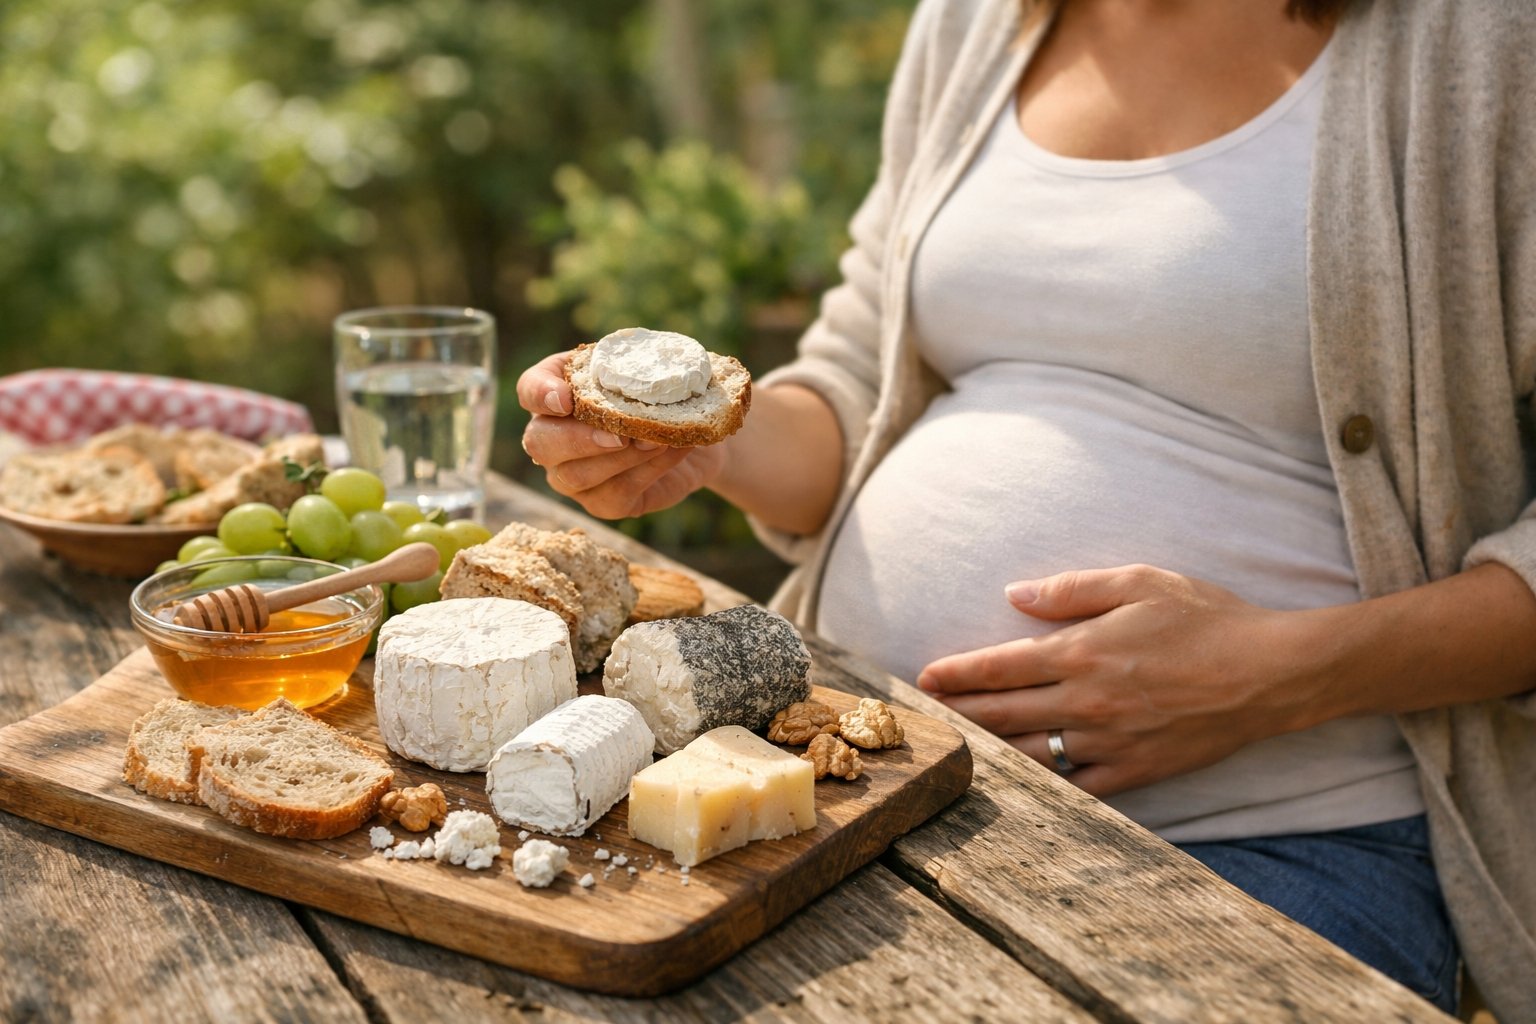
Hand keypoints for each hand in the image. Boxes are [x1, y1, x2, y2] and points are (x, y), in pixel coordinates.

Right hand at [516, 351, 723, 518]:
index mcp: (556, 395)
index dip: (540, 395)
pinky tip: (670, 451)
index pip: (529, 390)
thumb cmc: (655, 392)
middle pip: (540, 443)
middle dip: (577, 439)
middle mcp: (552, 440)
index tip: (565, 399)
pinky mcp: (603, 503)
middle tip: (618, 435)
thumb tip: (648, 374)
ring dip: (621, 458)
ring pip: (577, 475)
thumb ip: (633, 365)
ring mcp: (572, 477)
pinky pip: (615, 494)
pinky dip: (647, 471)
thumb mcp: (646, 367)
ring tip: (658, 440)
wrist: (688, 430)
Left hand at [915, 565, 1323, 795]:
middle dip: (956, 713)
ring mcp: (1109, 742)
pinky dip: (1041, 786)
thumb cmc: (1206, 619)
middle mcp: (1087, 701)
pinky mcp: (1135, 771)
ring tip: (954, 747)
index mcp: (1083, 652)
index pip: (1000, 666)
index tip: (923, 678)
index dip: (955, 674)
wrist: (1271, 673)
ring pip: (1028, 752)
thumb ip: (1071, 589)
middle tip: (921, 716)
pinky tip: (1016, 783)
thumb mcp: (1139, 582)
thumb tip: (1015, 596)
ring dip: (985, 749)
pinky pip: (1075, 787)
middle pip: (1001, 713)